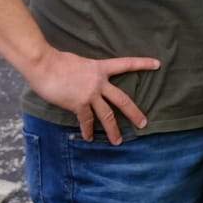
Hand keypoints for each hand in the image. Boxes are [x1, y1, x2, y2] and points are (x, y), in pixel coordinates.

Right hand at [27, 48, 161, 143]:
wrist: (44, 65)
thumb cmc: (57, 61)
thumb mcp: (80, 62)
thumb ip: (88, 73)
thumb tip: (87, 81)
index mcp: (101, 68)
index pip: (126, 64)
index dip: (143, 64)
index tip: (158, 64)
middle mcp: (99, 82)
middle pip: (122, 100)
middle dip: (134, 113)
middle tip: (144, 123)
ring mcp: (90, 94)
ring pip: (107, 115)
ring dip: (113, 130)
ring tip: (118, 141)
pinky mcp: (78, 104)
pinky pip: (86, 121)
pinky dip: (87, 130)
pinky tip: (89, 138)